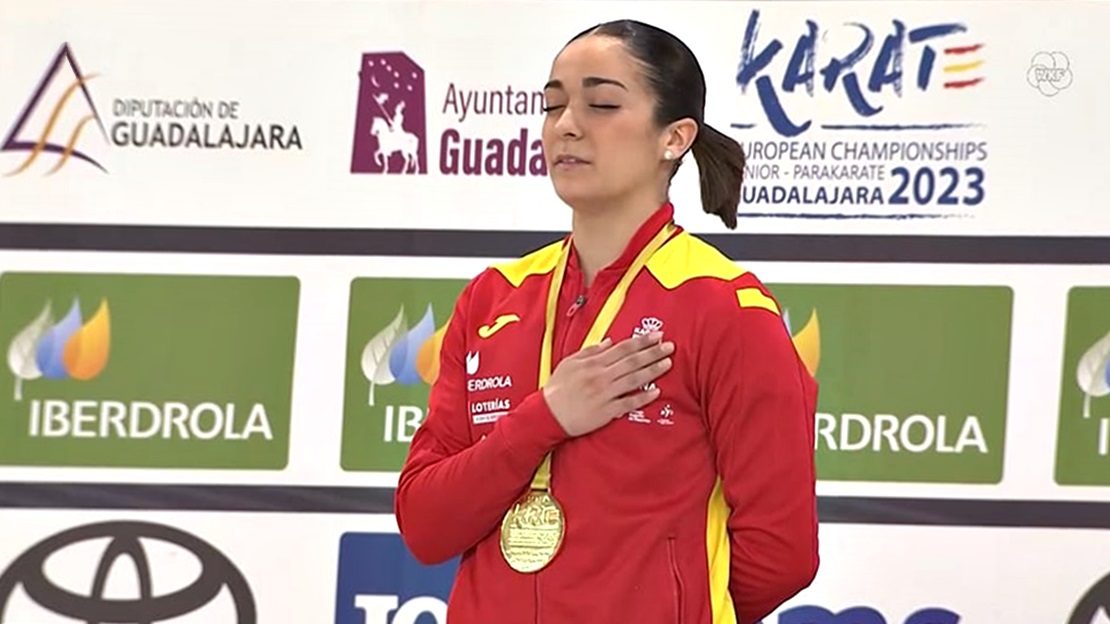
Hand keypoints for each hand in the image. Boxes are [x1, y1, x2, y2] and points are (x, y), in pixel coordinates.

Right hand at [542, 331, 673, 436]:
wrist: (547, 414)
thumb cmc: (558, 389)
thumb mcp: (570, 363)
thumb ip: (590, 351)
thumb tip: (609, 342)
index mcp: (592, 363)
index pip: (622, 348)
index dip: (641, 341)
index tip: (656, 336)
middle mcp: (601, 376)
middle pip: (632, 362)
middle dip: (652, 353)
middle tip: (669, 346)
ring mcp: (604, 394)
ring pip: (633, 380)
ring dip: (652, 371)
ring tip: (668, 363)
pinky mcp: (606, 411)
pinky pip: (628, 403)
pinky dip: (642, 398)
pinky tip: (656, 392)